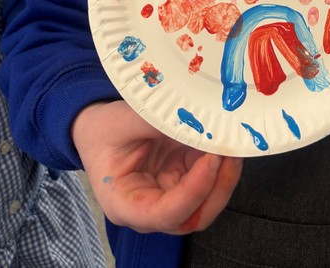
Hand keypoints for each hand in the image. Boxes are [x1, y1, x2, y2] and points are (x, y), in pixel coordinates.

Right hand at [72, 100, 242, 233]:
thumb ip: (155, 119)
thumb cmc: (103, 131)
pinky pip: (207, 179)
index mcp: (126, 204)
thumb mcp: (122, 121)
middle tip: (230, 151)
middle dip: (218, 186)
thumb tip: (193, 114)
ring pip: (206, 201)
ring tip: (231, 141)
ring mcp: (170, 195)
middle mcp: (151, 209)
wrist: (98, 128)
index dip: (194, 191)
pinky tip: (225, 139)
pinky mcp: (182, 179)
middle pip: (193, 216)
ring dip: (224, 174)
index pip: (167, 213)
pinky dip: (220, 161)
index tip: (211, 160)